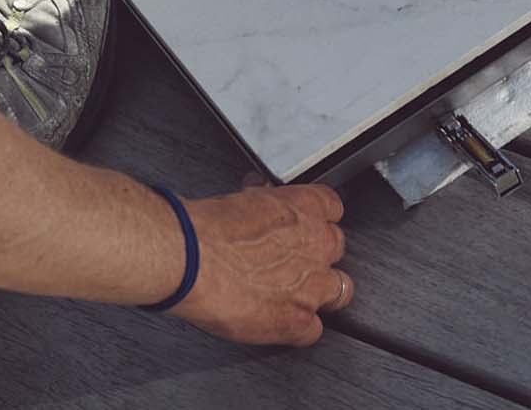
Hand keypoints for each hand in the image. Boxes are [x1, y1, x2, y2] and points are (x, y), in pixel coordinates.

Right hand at [170, 183, 351, 346]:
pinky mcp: (298, 320)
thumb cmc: (207, 229)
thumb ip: (265, 202)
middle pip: (336, 248)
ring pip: (339, 290)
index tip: (302, 228)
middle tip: (292, 262)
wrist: (190, 259)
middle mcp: (318, 244)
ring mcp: (312, 284)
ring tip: (291, 295)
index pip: (332, 209)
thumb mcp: (243, 199)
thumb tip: (262, 201)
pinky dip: (298, 329)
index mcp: (307, 207)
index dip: (315, 221)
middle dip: (317, 255)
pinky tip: (279, 322)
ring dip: (319, 293)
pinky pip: (314, 331)